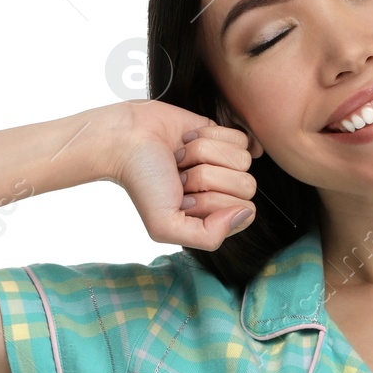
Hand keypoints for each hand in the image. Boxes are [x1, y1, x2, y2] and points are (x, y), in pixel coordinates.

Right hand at [106, 102, 257, 248]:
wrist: (126, 139)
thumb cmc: (143, 183)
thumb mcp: (165, 226)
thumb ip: (208, 236)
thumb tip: (245, 213)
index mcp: (214, 217)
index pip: (245, 211)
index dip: (215, 202)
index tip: (184, 198)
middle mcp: (223, 191)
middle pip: (246, 185)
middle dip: (207, 178)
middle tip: (180, 177)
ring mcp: (224, 163)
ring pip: (243, 159)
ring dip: (205, 155)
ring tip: (181, 159)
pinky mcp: (222, 136)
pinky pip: (241, 138)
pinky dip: (211, 136)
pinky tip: (188, 141)